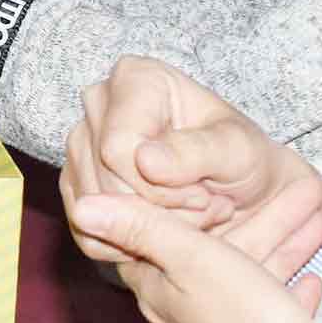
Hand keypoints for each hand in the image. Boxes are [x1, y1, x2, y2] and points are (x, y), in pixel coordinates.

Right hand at [64, 57, 321, 280]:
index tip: (204, 195)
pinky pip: (87, 231)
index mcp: (135, 78)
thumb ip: (197, 152)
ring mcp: (81, 143)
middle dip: (157, 212)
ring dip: (147, 230)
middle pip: (103, 181)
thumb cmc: (244, 159)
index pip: (117, 148)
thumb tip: (144, 160)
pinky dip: (128, 244)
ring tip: (190, 215)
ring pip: (93, 210)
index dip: (160, 188)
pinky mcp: (76, 183)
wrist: (245, 187)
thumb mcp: (238, 151)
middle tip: (203, 208)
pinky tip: (164, 229)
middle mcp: (99, 103)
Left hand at [66, 190, 321, 322]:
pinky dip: (282, 291)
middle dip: (222, 231)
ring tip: (292, 231)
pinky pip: (268, 312)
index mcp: (157, 295)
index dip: (148, 213)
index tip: (163, 190)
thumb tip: (85, 209)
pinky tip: (303, 281)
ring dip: (262, 255)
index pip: (138, 245)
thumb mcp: (188, 258)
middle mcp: (180, 321)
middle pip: (194, 262)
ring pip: (237, 285)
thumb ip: (140, 229)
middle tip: (245, 206)